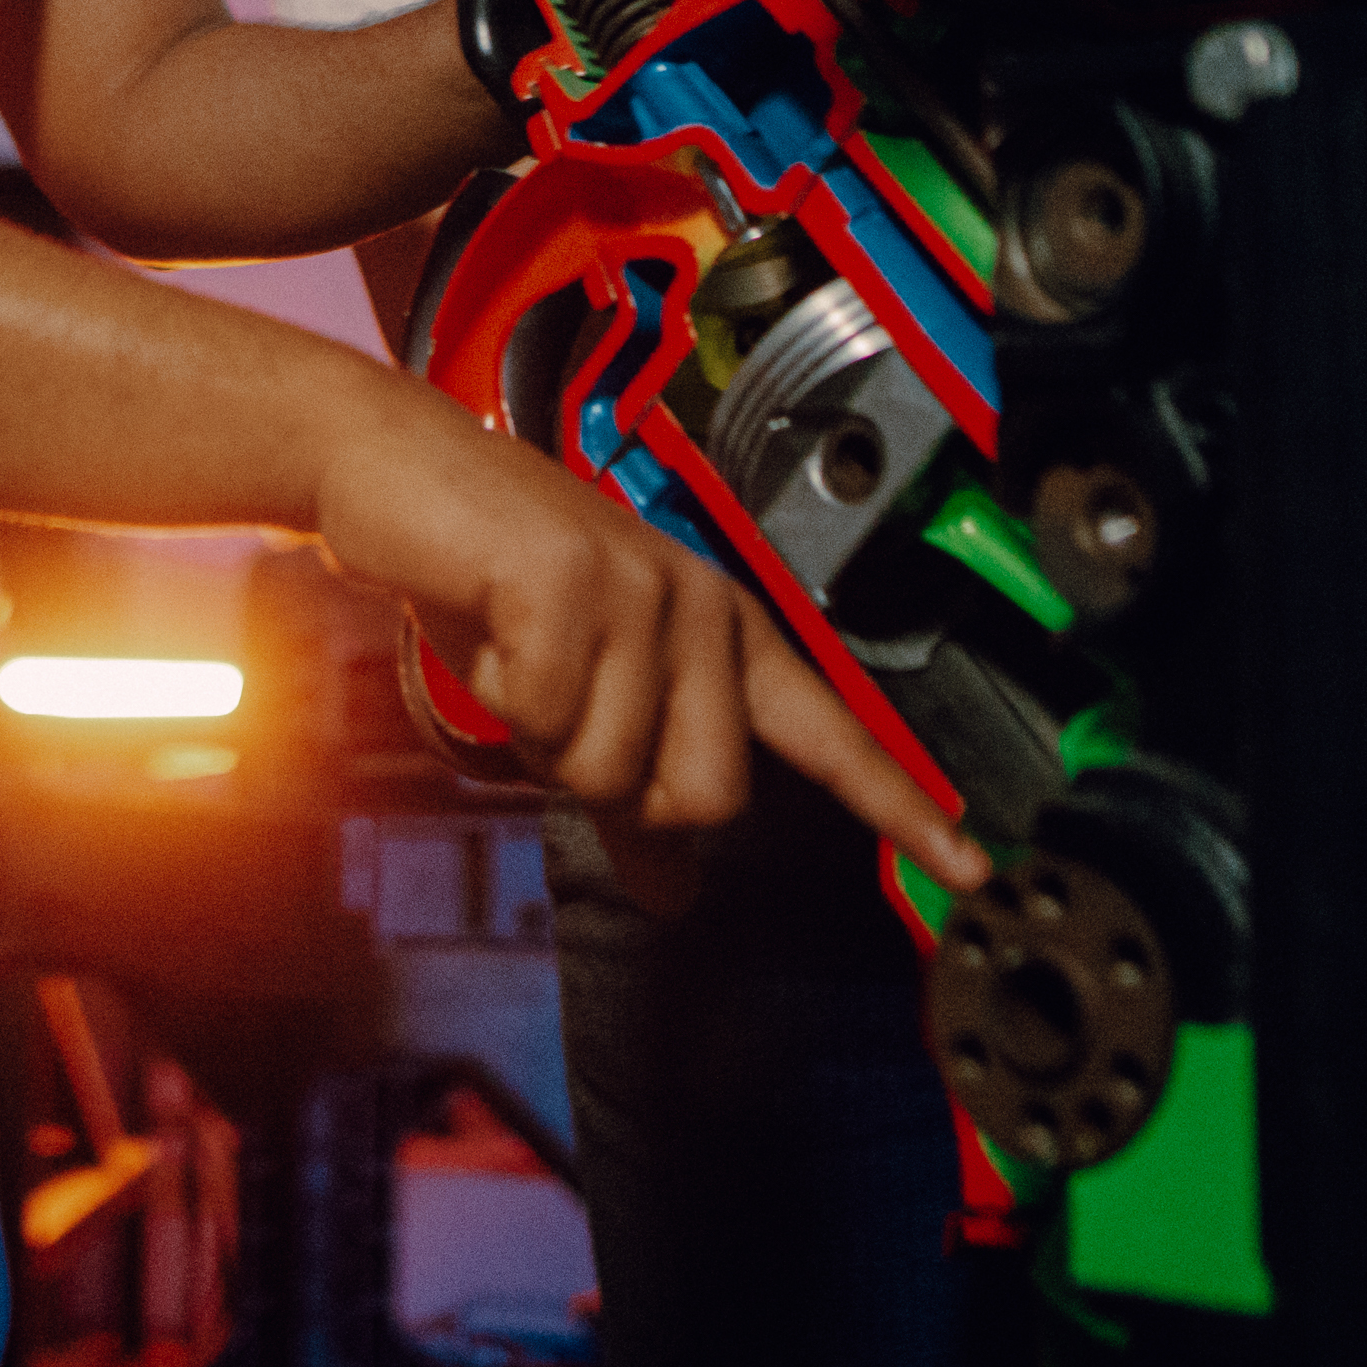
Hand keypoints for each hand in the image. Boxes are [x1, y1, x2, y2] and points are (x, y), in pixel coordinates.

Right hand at [313, 398, 984, 886]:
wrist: (394, 470)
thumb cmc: (485, 582)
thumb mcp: (569, 699)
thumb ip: (631, 795)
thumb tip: (672, 896)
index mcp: (719, 634)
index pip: (828, 736)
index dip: (901, 808)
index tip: (973, 869)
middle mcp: (702, 607)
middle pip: (706, 795)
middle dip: (613, 789)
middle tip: (556, 711)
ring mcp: (644, 589)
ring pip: (614, 770)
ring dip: (541, 739)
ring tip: (514, 656)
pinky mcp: (574, 582)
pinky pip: (547, 719)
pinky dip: (499, 698)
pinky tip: (486, 627)